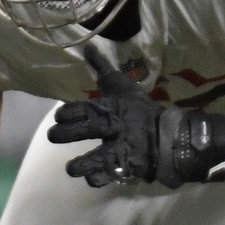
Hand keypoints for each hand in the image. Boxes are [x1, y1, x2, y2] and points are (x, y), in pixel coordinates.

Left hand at [49, 50, 185, 188]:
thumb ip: (103, 70)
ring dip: (81, 164)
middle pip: (89, 129)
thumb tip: (87, 46)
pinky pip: (111, 175)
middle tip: (53, 136)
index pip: (86, 107)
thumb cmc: (141, 110)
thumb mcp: (123, 87)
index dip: (69, 113)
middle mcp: (116, 127)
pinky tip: (91, 177)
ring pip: (99, 158)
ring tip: (71, 168)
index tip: (58, 116)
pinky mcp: (129, 166)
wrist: (171, 135)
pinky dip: (99, 178)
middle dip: (67, 133)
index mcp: (113, 107)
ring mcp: (123, 148)